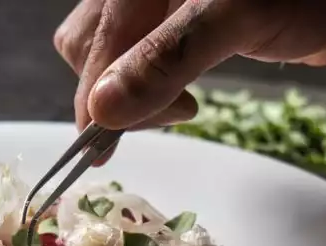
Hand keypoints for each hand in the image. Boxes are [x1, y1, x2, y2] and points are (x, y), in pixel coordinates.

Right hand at [55, 0, 325, 163]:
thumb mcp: (237, 19)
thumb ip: (168, 58)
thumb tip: (105, 110)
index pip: (92, 42)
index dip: (97, 99)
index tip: (107, 150)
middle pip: (87, 46)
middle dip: (117, 94)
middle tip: (179, 113)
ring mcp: (154, 6)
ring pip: (106, 54)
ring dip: (130, 92)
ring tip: (185, 104)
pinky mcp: (173, 26)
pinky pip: (135, 58)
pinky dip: (147, 85)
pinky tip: (181, 94)